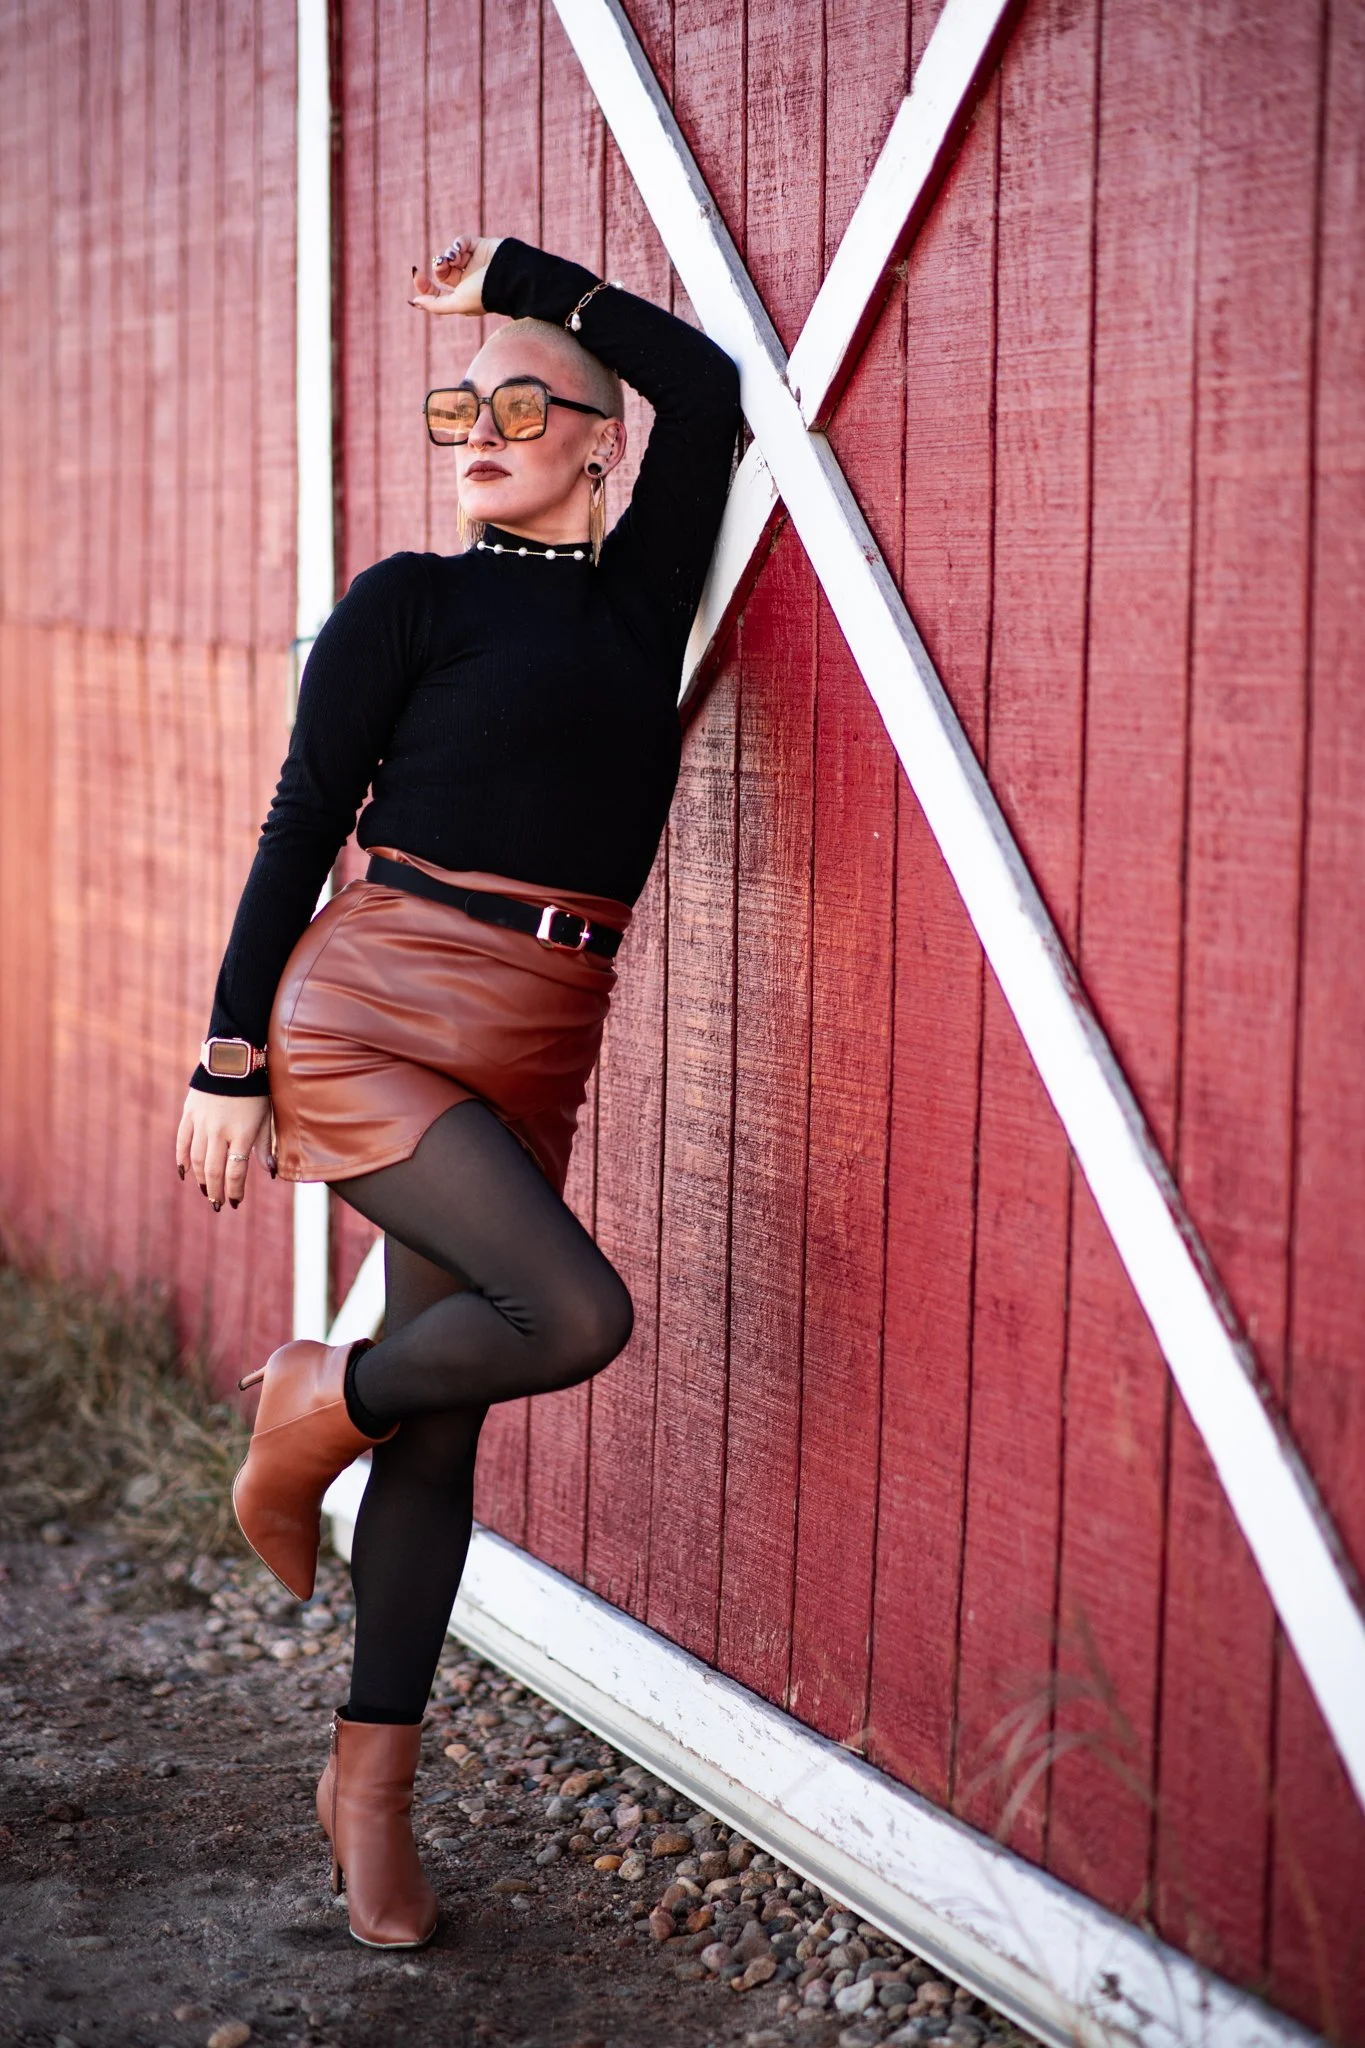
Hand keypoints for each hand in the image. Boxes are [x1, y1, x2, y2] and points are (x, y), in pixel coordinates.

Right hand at [176, 1089, 274, 1209]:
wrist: (234, 1060)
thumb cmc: (255, 1091)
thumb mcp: (266, 1118)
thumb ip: (264, 1146)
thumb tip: (271, 1173)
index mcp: (242, 1134)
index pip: (236, 1171)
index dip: (234, 1191)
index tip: (234, 1202)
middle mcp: (220, 1131)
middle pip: (214, 1170)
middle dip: (215, 1190)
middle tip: (216, 1204)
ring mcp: (202, 1123)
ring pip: (195, 1159)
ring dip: (200, 1179)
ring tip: (205, 1191)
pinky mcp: (189, 1114)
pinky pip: (182, 1142)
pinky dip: (181, 1159)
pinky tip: (184, 1173)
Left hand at [409, 232, 503, 315]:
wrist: (510, 276)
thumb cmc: (485, 294)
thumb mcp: (458, 304)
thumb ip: (435, 305)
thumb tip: (414, 302)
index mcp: (462, 296)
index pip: (437, 291)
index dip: (425, 284)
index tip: (417, 275)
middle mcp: (467, 280)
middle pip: (442, 271)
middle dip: (439, 266)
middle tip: (442, 264)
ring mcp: (474, 263)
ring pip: (451, 256)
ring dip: (448, 255)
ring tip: (453, 257)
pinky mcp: (480, 247)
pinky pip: (462, 242)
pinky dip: (458, 243)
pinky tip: (460, 248)